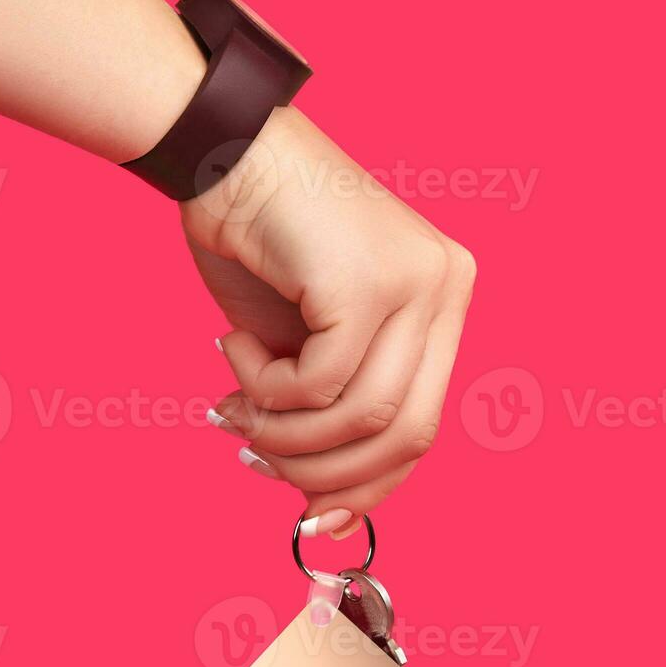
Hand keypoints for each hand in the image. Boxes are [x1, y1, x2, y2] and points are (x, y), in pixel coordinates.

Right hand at [180, 107, 474, 538]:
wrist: (218, 150)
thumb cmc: (258, 243)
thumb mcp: (306, 344)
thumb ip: (330, 410)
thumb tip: (324, 506)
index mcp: (443, 302)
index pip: (424, 427)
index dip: (368, 487)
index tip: (312, 515)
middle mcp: (446, 288)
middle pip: (408, 436)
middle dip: (323, 472)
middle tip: (255, 459)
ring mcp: (416, 281)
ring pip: (362, 418)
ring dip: (283, 433)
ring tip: (233, 405)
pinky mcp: (369, 280)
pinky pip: (319, 384)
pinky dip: (264, 388)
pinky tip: (234, 348)